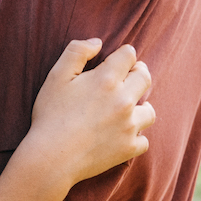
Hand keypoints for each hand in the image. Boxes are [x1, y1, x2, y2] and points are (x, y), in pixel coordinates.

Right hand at [20, 38, 155, 185]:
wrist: (51, 157)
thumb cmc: (50, 115)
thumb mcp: (56, 76)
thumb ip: (76, 52)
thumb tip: (98, 43)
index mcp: (106, 80)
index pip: (129, 55)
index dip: (123, 55)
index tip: (117, 61)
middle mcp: (124, 100)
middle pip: (145, 78)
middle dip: (137, 74)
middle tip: (126, 79)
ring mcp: (129, 126)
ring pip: (149, 111)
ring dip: (141, 107)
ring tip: (128, 109)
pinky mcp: (129, 148)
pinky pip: (143, 139)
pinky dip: (135, 137)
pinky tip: (122, 135)